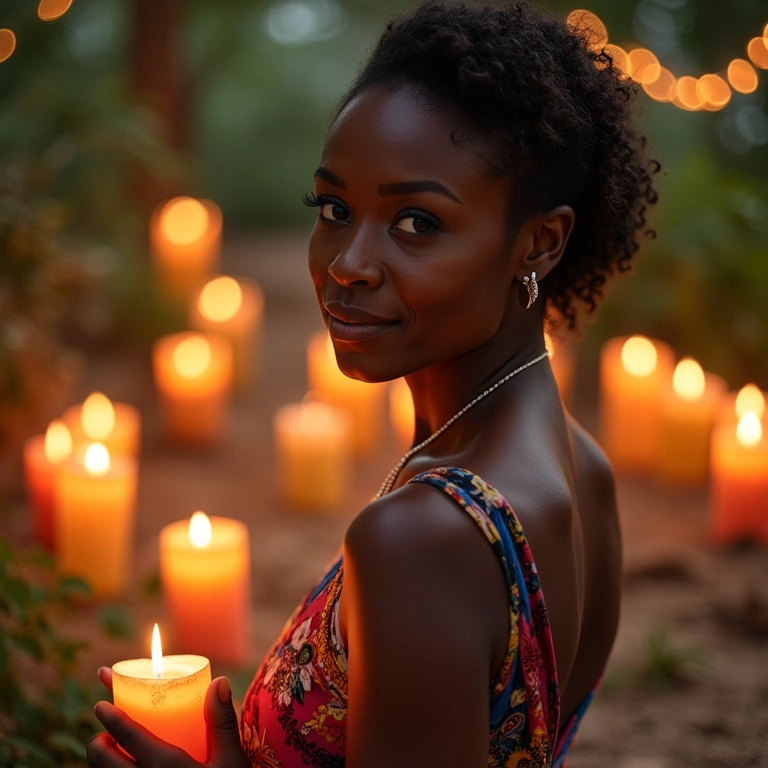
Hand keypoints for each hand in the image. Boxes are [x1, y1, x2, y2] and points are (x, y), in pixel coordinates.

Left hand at [88, 668, 250, 767]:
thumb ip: (222, 721)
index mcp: (166, 766)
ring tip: (117, 758)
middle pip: (100, 759)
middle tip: (110, 736)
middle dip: (98, 742)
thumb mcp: (231, 761)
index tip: (100, 705)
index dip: (110, 717)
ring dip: (101, 765)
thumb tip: (218, 680)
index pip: (127, 734)